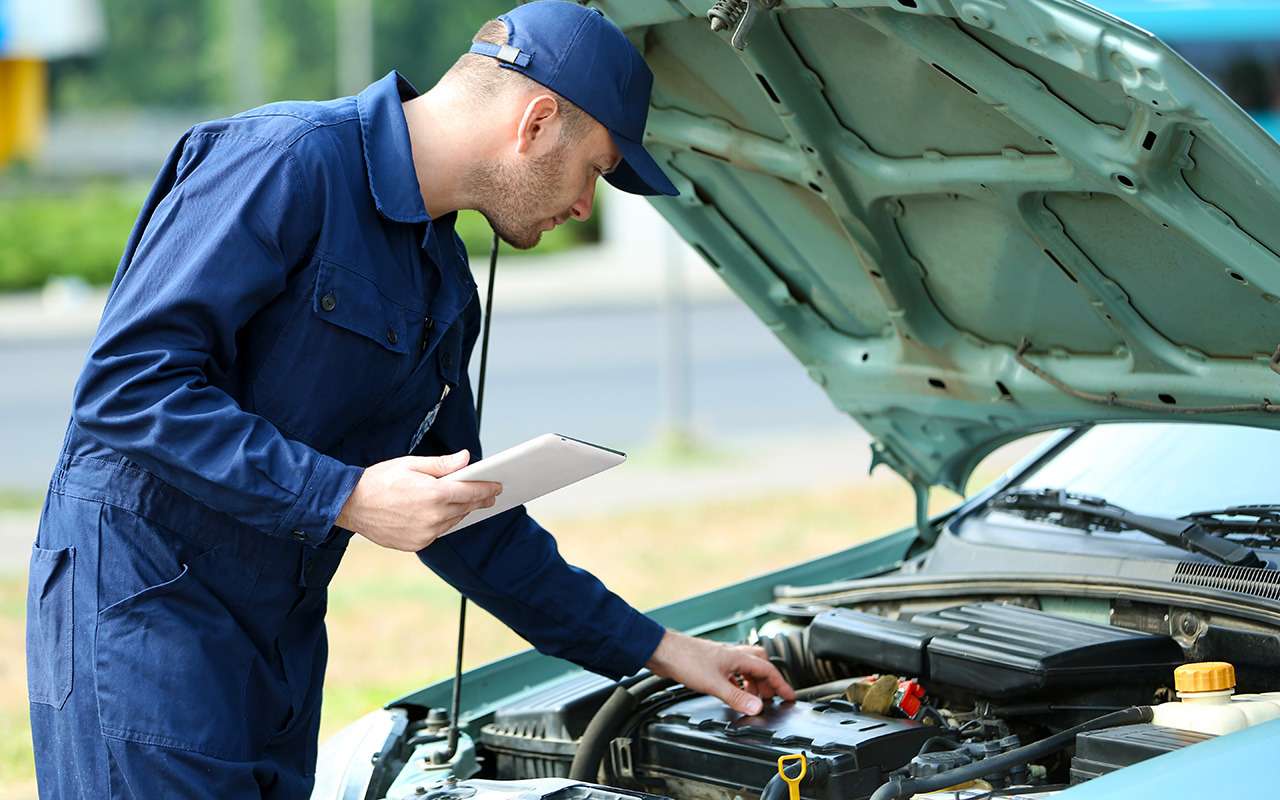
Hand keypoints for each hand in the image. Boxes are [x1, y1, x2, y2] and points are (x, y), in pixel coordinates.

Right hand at [336, 450, 501, 551]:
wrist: (349, 504)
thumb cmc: (379, 479)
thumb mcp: (411, 463)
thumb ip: (443, 464)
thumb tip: (466, 459)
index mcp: (434, 495)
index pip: (471, 492)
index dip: (487, 488)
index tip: (498, 486)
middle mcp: (433, 517)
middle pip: (465, 508)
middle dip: (478, 500)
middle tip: (489, 494)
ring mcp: (424, 534)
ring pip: (452, 521)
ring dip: (460, 511)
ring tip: (468, 502)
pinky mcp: (416, 544)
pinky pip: (437, 532)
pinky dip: (442, 522)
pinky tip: (442, 513)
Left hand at [645, 630, 795, 714]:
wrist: (662, 651)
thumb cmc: (685, 659)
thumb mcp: (714, 684)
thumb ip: (736, 696)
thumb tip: (756, 707)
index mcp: (738, 657)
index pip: (768, 670)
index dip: (781, 684)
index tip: (790, 696)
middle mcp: (732, 655)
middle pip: (760, 664)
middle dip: (768, 681)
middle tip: (770, 698)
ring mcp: (721, 659)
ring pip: (746, 668)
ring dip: (752, 683)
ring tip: (751, 698)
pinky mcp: (710, 664)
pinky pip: (732, 672)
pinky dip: (737, 683)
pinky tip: (731, 691)